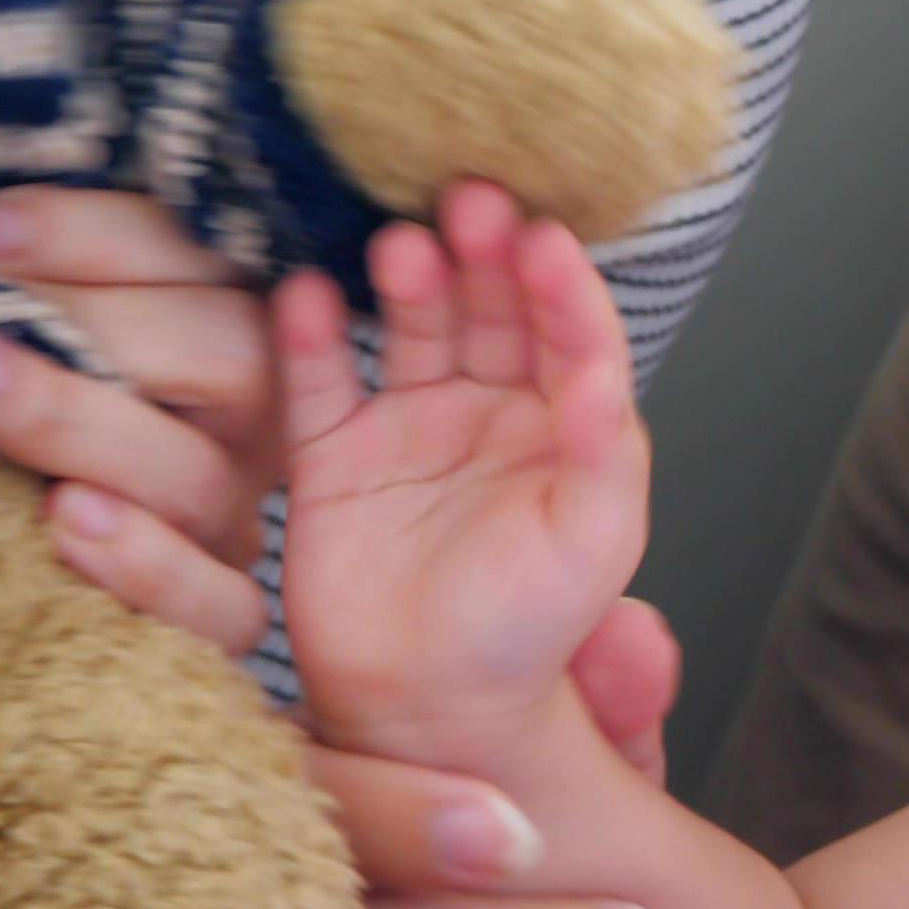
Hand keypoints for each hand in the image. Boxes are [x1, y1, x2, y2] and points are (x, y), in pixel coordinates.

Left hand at [0, 188, 277, 649]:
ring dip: (77, 424)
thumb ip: (37, 284)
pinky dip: (150, 566)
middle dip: (92, 326)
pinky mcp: (222, 612)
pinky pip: (222, 607)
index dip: (87, 236)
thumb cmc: (35, 417)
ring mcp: (239, 518)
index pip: (193, 257)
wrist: (35, 568)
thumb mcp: (44, 334)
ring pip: (198, 476)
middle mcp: (258, 419)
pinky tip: (63, 521)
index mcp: (237, 320)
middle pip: (231, 359)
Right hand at [281, 183, 650, 772]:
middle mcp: (490, 405)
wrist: (432, 707)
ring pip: (410, 328)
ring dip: (407, 281)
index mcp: (565, 420)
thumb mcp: (594, 541)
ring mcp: (410, 421)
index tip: (545, 237)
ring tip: (402, 246)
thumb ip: (604, 452)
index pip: (570, 330)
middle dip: (483, 254)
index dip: (560, 283)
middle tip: (472, 201)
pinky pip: (318, 381)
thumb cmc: (531, 626)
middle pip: (490, 308)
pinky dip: (308, 337)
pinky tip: (304, 292)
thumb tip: (602, 372)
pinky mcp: (334, 452)